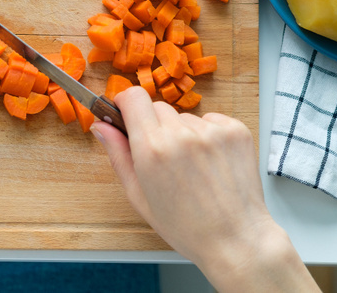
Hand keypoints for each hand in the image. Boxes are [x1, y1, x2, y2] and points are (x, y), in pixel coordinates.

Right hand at [91, 87, 318, 292]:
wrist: (235, 239)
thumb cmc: (187, 227)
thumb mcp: (139, 196)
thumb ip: (118, 155)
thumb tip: (102, 127)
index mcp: (152, 149)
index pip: (133, 97)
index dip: (126, 104)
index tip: (126, 114)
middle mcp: (182, 134)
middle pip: (157, 107)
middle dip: (154, 126)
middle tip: (162, 156)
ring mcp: (212, 131)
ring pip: (185, 117)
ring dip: (183, 133)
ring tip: (193, 167)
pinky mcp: (235, 130)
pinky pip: (211, 120)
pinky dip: (207, 135)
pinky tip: (210, 163)